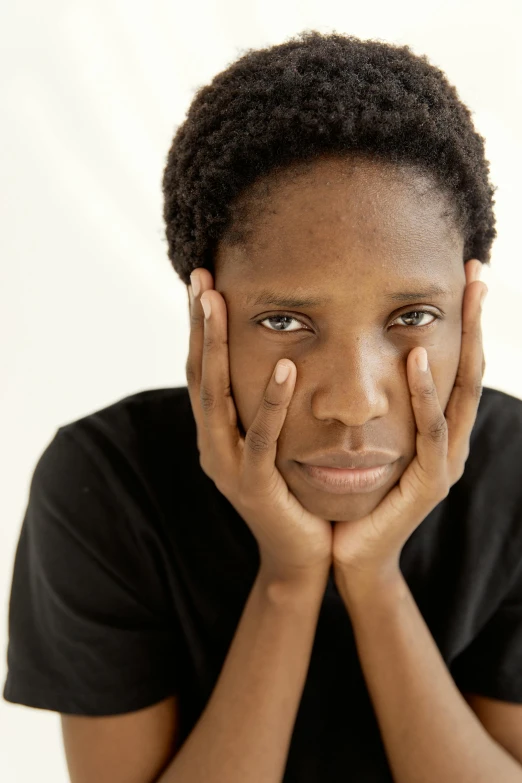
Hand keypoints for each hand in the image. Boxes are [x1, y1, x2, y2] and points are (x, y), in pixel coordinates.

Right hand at [186, 268, 332, 586]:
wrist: (301, 558)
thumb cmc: (294, 495)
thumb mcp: (275, 445)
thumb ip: (267, 408)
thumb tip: (284, 355)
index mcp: (217, 434)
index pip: (202, 373)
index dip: (198, 329)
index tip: (202, 284)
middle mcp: (212, 446)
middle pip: (198, 377)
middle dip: (197, 327)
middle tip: (199, 280)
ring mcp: (228, 467)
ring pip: (215, 399)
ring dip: (214, 349)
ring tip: (218, 305)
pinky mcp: (255, 486)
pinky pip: (261, 439)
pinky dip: (272, 402)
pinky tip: (287, 367)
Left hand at [331, 259, 487, 596]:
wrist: (351, 551)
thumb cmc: (356, 492)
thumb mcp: (370, 438)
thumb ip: (376, 404)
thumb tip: (354, 353)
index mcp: (438, 429)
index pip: (456, 366)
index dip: (464, 323)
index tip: (463, 276)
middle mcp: (451, 442)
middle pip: (470, 371)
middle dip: (476, 322)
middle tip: (478, 273)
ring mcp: (446, 463)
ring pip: (460, 394)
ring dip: (465, 344)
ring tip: (464, 299)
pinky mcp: (432, 483)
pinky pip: (431, 431)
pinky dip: (427, 393)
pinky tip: (420, 358)